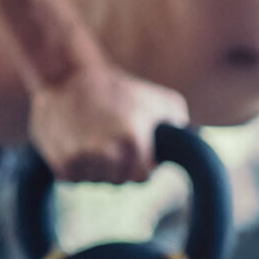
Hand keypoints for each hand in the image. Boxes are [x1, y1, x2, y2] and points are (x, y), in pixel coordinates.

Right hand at [27, 62, 189, 183]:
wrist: (67, 77)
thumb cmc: (119, 89)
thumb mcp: (161, 100)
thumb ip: (182, 125)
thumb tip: (197, 144)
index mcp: (134, 144)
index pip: (142, 176)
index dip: (138, 162)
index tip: (130, 145)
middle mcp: (108, 156)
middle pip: (118, 181)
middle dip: (116, 166)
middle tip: (107, 139)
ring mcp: (82, 161)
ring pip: (95, 182)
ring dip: (95, 167)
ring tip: (90, 138)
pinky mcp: (61, 164)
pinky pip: (74, 179)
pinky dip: (74, 166)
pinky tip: (75, 142)